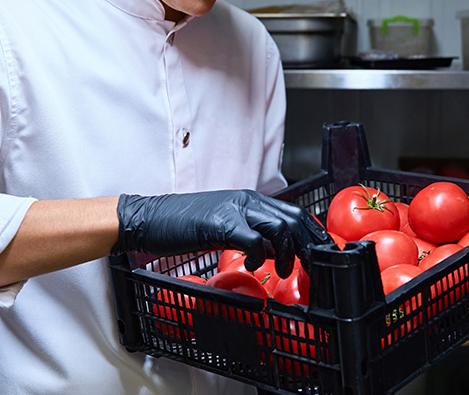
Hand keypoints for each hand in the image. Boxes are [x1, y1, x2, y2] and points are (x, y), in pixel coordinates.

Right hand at [113, 190, 332, 277]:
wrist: (148, 218)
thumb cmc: (182, 224)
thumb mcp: (223, 224)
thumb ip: (247, 231)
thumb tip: (271, 251)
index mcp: (250, 198)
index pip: (294, 212)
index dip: (312, 235)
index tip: (320, 256)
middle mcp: (247, 199)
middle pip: (295, 219)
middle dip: (310, 246)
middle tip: (312, 269)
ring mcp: (234, 209)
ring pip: (281, 227)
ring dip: (289, 253)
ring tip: (284, 271)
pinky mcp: (221, 224)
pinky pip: (255, 240)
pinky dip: (261, 256)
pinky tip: (256, 265)